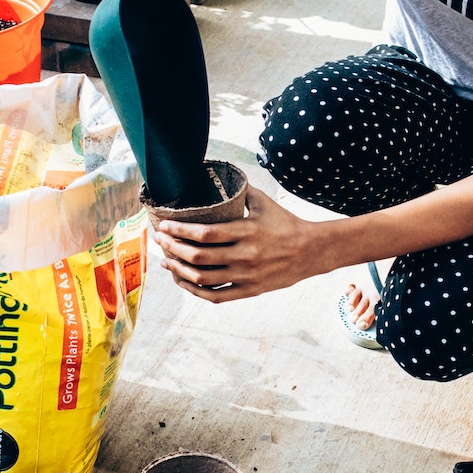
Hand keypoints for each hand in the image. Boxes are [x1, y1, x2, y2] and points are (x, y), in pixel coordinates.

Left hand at [154, 187, 320, 302]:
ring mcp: (246, 276)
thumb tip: (220, 176)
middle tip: (160, 241)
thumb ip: (241, 191)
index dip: (180, 231)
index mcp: (246, 231)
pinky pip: (216, 296)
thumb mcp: (264, 203)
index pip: (204, 234)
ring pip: (202, 279)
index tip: (165, 226)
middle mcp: (244, 256)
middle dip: (173, 249)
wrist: (312, 251)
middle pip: (198, 257)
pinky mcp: (250, 291)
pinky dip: (195, 291)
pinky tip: (183, 281)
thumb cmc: (286, 224)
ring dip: (178, 271)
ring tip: (166, 262)